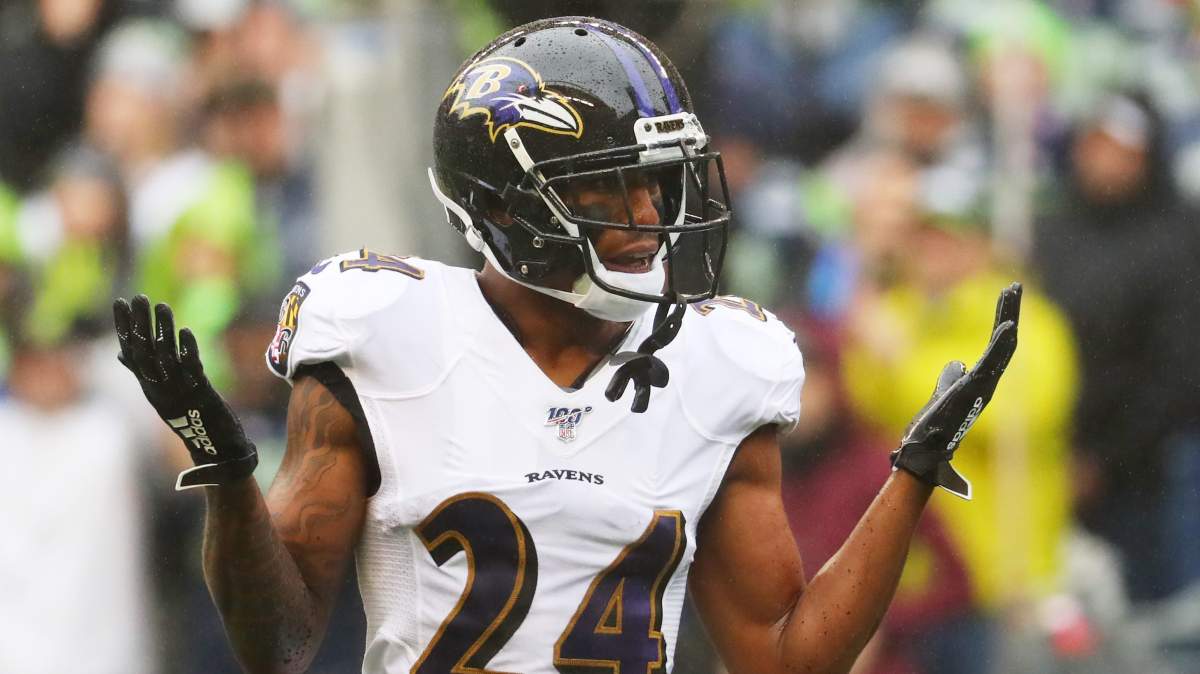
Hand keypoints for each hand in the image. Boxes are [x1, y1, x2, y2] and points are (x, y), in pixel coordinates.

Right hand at [114, 295, 256, 489]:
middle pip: (144, 352)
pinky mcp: (201, 396)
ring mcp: (179, 393)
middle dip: (140, 324)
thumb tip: (122, 354)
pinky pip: (191, 371)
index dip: (125, 328)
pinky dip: (187, 351)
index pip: (131, 352)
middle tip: (136, 297)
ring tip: (162, 306)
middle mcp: (160, 389)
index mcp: (150, 387)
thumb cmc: (191, 418)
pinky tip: (186, 332)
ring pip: (166, 359)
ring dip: (163, 332)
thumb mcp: (163, 395)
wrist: (217, 451)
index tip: (120, 302)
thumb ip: (143, 373)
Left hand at [890, 282, 1020, 499]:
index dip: (1003, 319)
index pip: (996, 345)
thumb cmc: (933, 428)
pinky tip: (1008, 326)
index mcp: (980, 380)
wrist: (924, 452)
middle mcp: (987, 382)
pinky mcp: (973, 391)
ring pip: (1003, 349)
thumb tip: (957, 362)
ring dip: (1008, 320)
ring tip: (1013, 294)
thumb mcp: (942, 393)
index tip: (1007, 294)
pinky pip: (992, 364)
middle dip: (1009, 312)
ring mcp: (982, 387)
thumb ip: (950, 377)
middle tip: (1016, 285)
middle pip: (1005, 342)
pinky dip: (1001, 344)